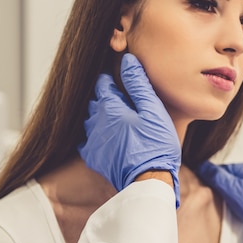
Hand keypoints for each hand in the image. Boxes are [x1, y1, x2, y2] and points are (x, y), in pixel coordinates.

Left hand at [79, 54, 180, 205]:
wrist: (148, 180)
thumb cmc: (156, 145)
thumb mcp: (153, 110)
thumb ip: (139, 85)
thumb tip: (128, 61)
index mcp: (110, 107)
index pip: (102, 83)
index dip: (112, 78)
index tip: (121, 78)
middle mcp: (95, 121)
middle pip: (94, 100)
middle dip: (105, 95)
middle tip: (121, 97)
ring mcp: (91, 140)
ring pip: (89, 119)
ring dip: (99, 115)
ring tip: (116, 117)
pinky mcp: (93, 157)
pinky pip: (86, 139)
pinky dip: (94, 134)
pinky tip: (107, 136)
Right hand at [198, 161, 242, 242]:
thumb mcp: (235, 191)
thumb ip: (218, 178)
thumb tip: (201, 165)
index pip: (219, 170)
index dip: (208, 179)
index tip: (200, 190)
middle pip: (229, 180)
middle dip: (220, 190)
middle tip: (212, 203)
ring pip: (239, 191)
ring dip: (231, 199)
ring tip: (226, 210)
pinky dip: (241, 205)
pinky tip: (241, 214)